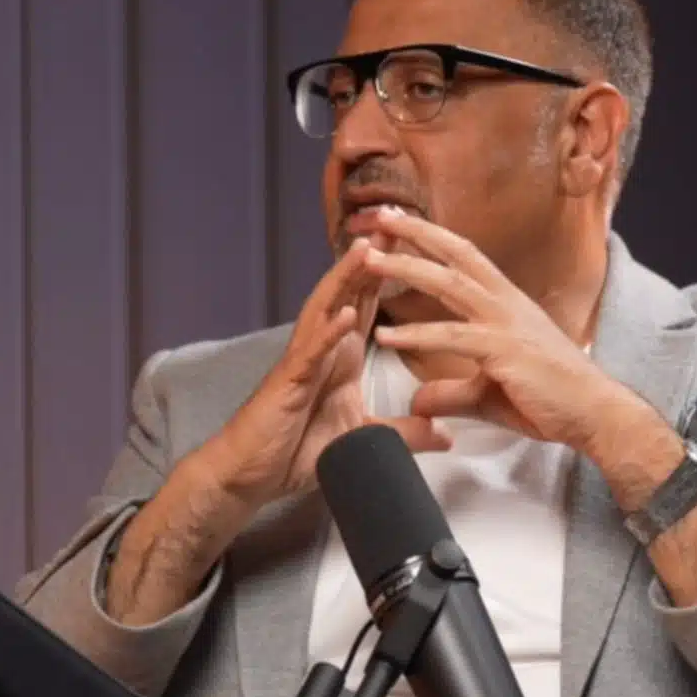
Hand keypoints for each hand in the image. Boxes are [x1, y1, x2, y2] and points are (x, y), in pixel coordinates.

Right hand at [195, 235, 450, 510]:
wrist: (251, 477)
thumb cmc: (298, 450)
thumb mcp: (364, 439)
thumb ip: (406, 434)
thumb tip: (445, 434)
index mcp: (342, 353)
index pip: (370, 302)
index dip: (390, 271)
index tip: (417, 240)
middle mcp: (323, 347)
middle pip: (350, 291)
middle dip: (372, 256)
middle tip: (397, 219)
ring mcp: (304, 360)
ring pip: (326, 309)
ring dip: (346, 279)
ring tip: (369, 249)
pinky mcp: (288, 382)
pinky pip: (309, 353)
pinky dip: (327, 333)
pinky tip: (345, 315)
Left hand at [360, 210, 624, 450]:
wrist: (595, 414)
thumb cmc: (550, 399)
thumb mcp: (488, 394)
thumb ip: (451, 393)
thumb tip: (419, 401)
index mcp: (507, 303)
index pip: (465, 259)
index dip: (433, 238)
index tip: (402, 222)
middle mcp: (506, 304)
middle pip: (455, 256)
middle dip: (416, 233)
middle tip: (379, 216)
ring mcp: (506, 324)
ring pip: (449, 284)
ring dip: (406, 268)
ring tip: (368, 260)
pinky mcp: (505, 351)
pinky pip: (453, 336)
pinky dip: (417, 335)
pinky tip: (385, 337)